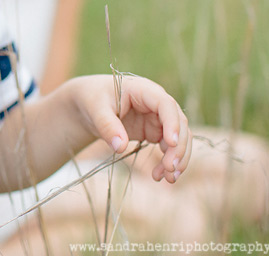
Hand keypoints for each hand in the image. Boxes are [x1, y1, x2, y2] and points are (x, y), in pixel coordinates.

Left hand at [71, 74, 191, 182]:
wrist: (89, 104)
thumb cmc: (93, 100)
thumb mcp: (96, 109)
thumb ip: (107, 126)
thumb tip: (121, 147)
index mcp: (143, 89)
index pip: (165, 104)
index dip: (172, 123)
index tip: (171, 143)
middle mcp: (156, 103)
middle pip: (178, 122)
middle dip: (179, 146)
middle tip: (170, 169)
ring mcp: (158, 118)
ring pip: (179, 137)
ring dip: (178, 157)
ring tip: (169, 178)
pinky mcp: (155, 131)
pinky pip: (169, 147)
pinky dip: (167, 161)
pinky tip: (159, 175)